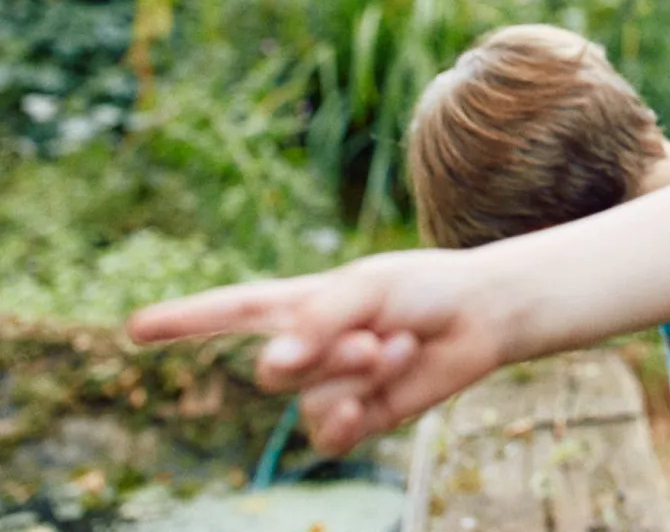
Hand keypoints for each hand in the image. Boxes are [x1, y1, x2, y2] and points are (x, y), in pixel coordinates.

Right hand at [125, 249, 508, 453]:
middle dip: (326, 356)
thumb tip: (270, 367)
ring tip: (398, 347)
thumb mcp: (368, 286)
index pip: (228, 313)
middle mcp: (307, 349)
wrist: (481, 316)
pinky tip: (377, 394)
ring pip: (313, 400)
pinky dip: (352, 417)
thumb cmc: (423, 288)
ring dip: (360, 375)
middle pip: (276, 371)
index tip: (134, 328)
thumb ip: (317, 320)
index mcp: (297, 305)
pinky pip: (327, 436)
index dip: (182, 320)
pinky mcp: (359, 418)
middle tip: (372, 335)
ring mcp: (330, 386)